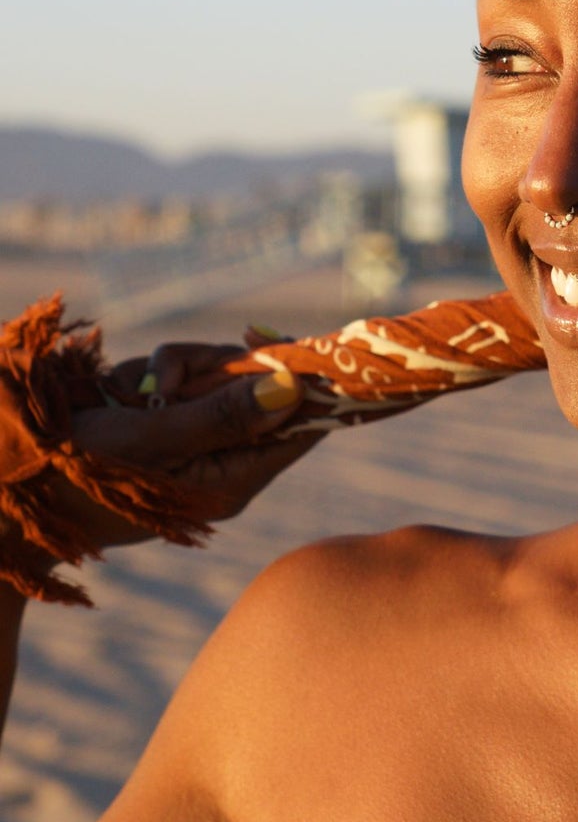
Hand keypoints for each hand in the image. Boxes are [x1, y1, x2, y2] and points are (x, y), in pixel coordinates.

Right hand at [22, 342, 311, 564]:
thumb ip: (222, 416)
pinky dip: (150, 376)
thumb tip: (295, 389)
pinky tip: (116, 395)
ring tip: (128, 395)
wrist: (12, 485)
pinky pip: (182, 378)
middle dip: (211, 368)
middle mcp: (224, 462)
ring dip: (173, 369)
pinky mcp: (169, 423)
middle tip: (163, 383)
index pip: (303, 423)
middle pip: (258, 388)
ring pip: (217, 374)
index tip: (276, 335)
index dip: (304, 376)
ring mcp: (197, 441)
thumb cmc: (76, 474)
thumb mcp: (150, 440)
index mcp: (233, 479)